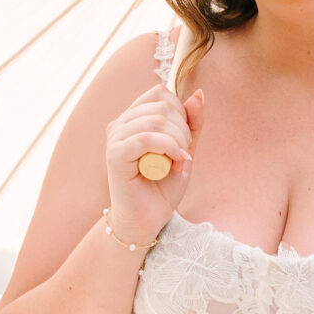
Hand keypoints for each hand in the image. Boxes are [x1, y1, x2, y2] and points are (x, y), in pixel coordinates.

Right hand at [104, 86, 203, 252]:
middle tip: (183, 154)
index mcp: (133, 118)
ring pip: (156, 120)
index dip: (181, 111)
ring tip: (179, 161)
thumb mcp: (185, 149)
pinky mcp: (114, 155)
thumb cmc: (162, 186)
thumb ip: (192, 123)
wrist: (147, 220)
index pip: (160, 93)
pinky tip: (176, 162)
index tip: (185, 139)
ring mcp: (115, 138)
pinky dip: (168, 148)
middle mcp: (121, 124)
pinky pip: (145, 139)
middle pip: (162, 105)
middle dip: (183, 129)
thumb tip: (198, 94)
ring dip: (178, 141)